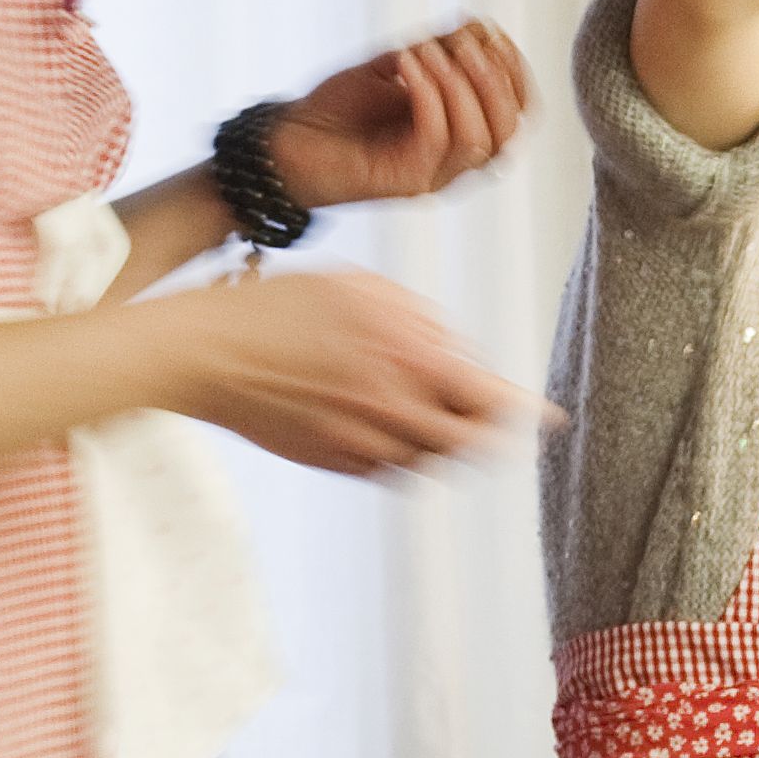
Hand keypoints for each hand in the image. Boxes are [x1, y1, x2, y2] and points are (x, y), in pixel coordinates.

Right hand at [145, 267, 529, 474]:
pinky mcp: (334, 462)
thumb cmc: (281, 307)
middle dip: (490, 435)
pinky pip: (387, 469)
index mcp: (408, 359)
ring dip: (443, 443)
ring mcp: (362, 444)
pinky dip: (399, 452)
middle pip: (470, 445)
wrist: (206, 353)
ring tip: (428, 411)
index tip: (552, 419)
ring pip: (430, 462)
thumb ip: (418, 321)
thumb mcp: (360, 288)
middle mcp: (392, 411)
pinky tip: (380, 420)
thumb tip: (455, 355)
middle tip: (495, 422)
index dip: (528, 412)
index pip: (492, 400)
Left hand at [264, 22, 532, 211]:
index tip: (490, 33)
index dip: (515, 71)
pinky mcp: (407, 182)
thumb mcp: (396, 67)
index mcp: (460, 133)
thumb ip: (440, 50)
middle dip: (494, 80)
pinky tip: (405, 66)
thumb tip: (479, 26)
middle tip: (464, 44)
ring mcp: (433, 175)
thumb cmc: (334, 111)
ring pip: (479, 139)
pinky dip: (429, 95)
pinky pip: (437, 138)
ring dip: (460, 86)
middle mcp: (453, 161)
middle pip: (509, 131)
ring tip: (426, 51)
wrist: (282, 145)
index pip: (518, 113)